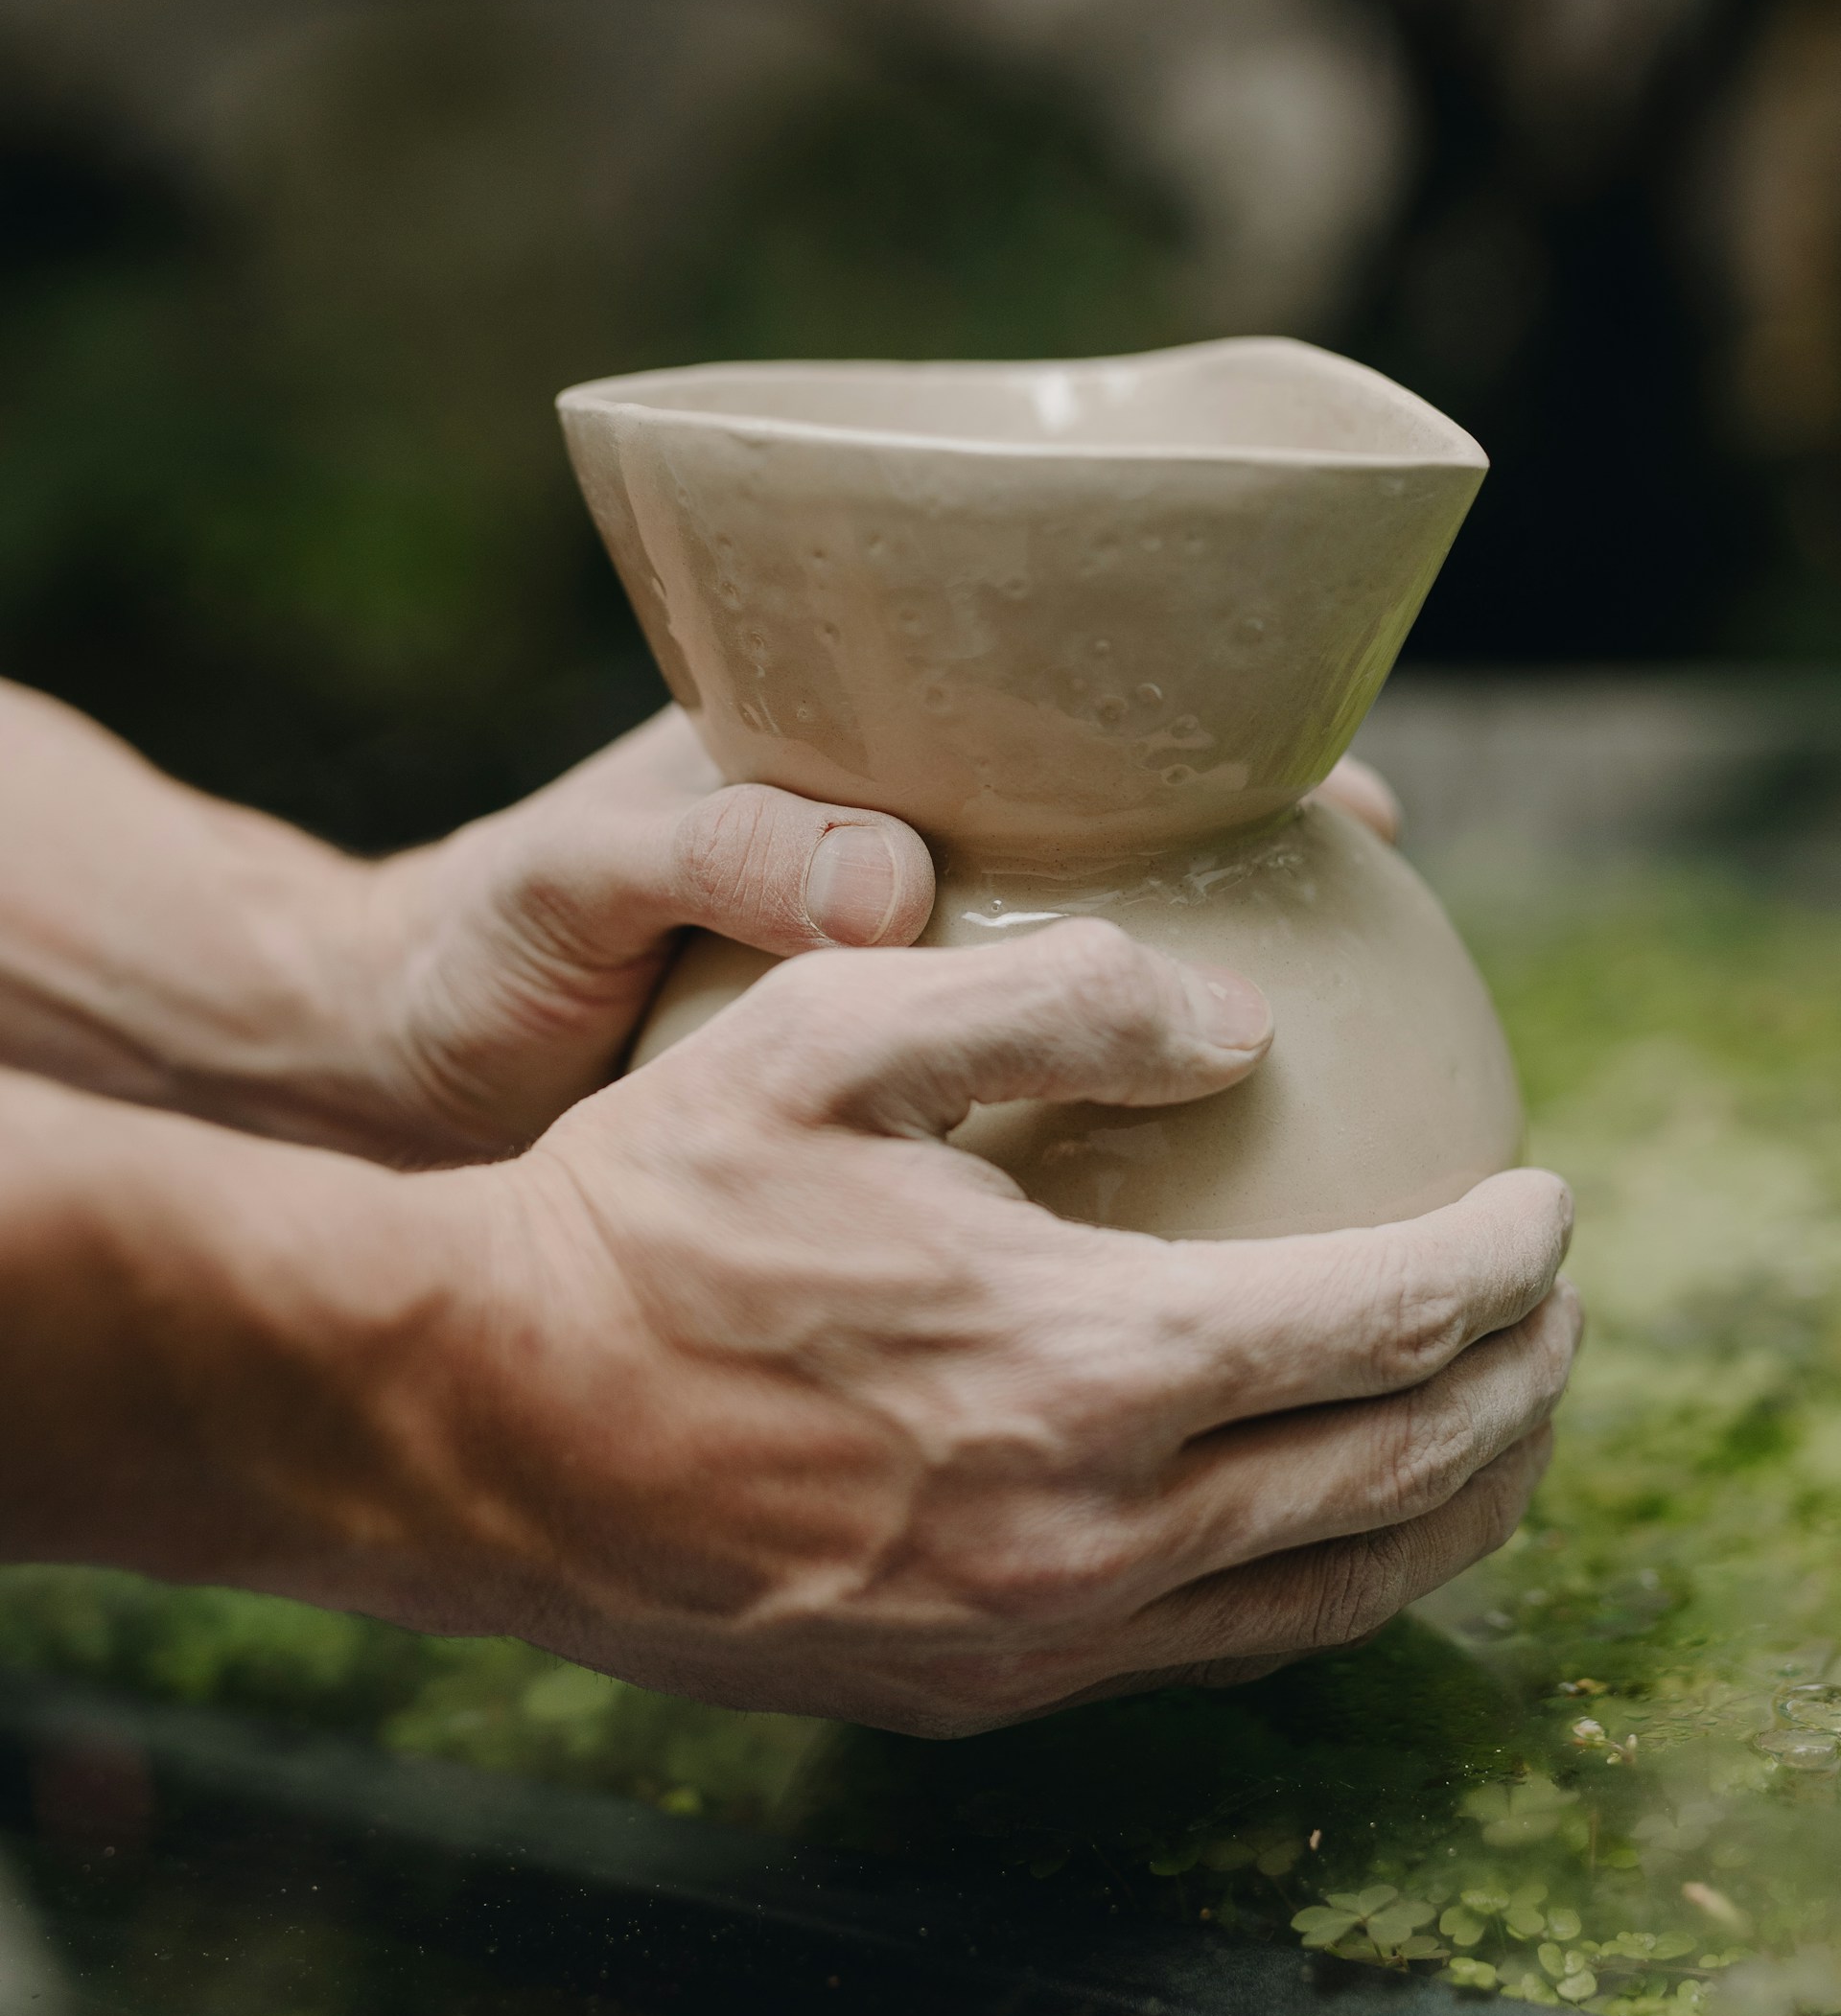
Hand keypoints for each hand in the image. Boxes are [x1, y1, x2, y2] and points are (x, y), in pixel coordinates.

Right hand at [334, 920, 1574, 1732]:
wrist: (478, 1425)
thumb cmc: (640, 1211)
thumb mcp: (823, 1030)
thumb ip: (1051, 997)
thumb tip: (1231, 1021)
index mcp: (1089, 1369)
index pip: (1388, 1322)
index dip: (1505, 1260)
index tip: (1549, 1201)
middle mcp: (1094, 1537)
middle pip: (1402, 1477)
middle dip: (1522, 1390)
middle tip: (1555, 1307)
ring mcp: (1036, 1643)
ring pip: (1329, 1597)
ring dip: (1449, 1509)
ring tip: (1491, 1425)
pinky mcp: (972, 1694)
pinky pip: (1208, 1652)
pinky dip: (1310, 1581)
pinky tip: (1306, 1516)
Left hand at [348, 729, 1400, 1163]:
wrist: (371, 1072)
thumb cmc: (470, 954)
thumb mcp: (578, 884)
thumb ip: (716, 852)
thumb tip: (895, 876)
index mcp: (858, 797)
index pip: (1092, 759)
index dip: (1243, 775)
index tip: (1367, 811)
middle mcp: (904, 897)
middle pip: (1138, 897)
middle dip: (1276, 923)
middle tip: (1412, 988)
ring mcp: (893, 1025)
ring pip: (1101, 1031)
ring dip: (1216, 1063)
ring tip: (1358, 1136)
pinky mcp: (863, 1126)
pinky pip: (1030, 1139)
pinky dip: (1117, 1173)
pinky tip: (1192, 1255)